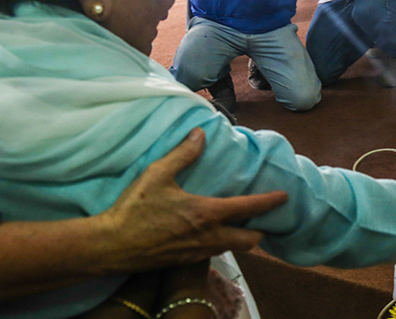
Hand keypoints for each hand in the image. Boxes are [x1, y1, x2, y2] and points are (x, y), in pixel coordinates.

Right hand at [97, 128, 288, 272]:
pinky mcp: (186, 261)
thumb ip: (182, 154)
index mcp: (207, 214)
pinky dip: (223, 245)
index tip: (284, 196)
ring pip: (232, 249)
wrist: (111, 246)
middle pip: (249, 239)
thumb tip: (200, 134)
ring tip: (243, 225)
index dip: (269, 202)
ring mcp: (198, 253)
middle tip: (265, 219)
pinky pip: (214, 254)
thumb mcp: (157, 175)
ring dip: (242, 238)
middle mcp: (209, 237)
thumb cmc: (134, 209)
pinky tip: (214, 234)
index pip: (248, 208)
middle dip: (260, 230)